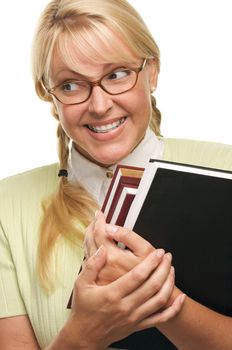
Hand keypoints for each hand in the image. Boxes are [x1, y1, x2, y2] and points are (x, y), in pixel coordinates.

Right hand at [63, 245, 184, 348]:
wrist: (85, 336)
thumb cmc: (84, 309)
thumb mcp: (81, 284)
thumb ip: (92, 265)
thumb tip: (102, 250)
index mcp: (113, 294)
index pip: (137, 276)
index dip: (150, 263)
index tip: (158, 252)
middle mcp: (126, 306)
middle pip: (152, 286)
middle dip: (163, 268)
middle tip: (167, 256)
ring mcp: (134, 317)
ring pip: (159, 300)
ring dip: (169, 283)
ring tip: (172, 269)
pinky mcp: (138, 325)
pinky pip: (161, 319)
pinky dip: (174, 309)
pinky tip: (180, 299)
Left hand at [84, 211, 154, 283]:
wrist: (151, 297)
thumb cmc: (151, 271)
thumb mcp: (144, 249)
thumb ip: (127, 236)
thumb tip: (109, 227)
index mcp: (112, 257)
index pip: (99, 232)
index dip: (99, 220)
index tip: (100, 212)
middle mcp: (102, 267)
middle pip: (90, 240)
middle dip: (92, 227)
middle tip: (95, 218)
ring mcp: (99, 276)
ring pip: (88, 251)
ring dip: (89, 237)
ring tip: (93, 228)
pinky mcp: (99, 281)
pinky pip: (89, 262)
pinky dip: (90, 249)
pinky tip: (94, 246)